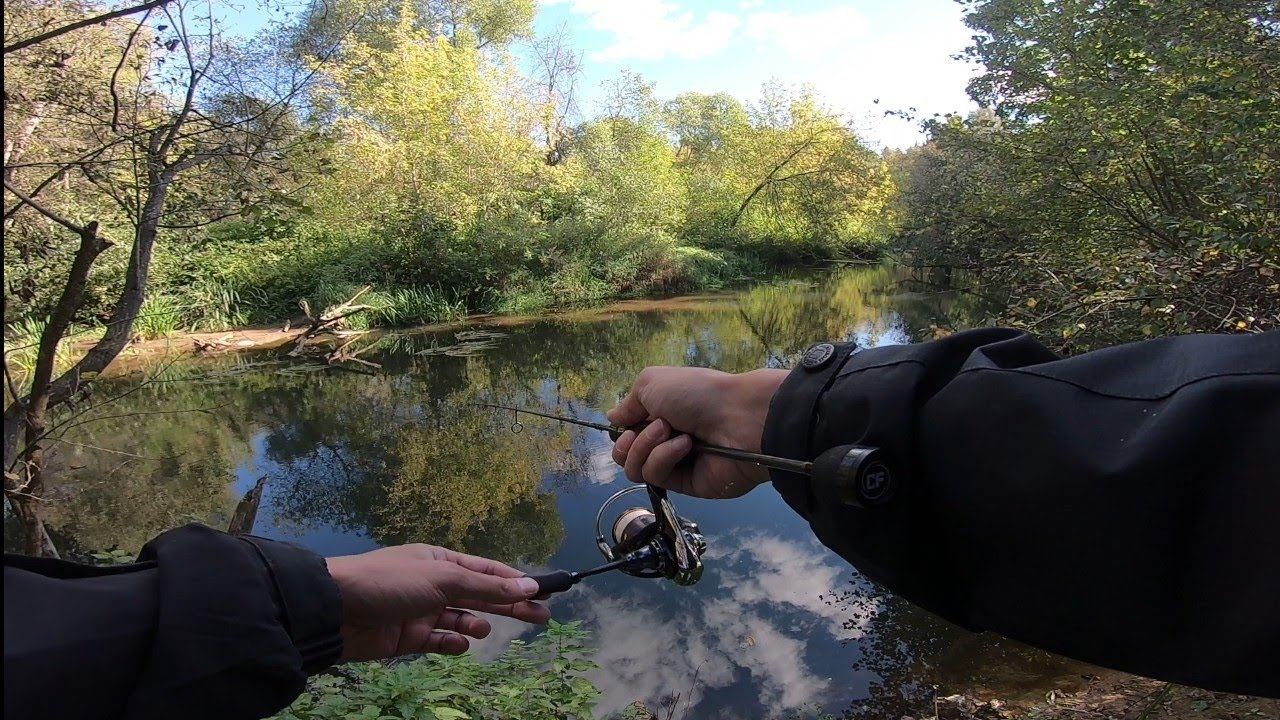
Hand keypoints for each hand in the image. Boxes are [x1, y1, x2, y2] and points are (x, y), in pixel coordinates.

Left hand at [325, 544, 548, 660]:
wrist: (336, 610)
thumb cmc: (390, 582)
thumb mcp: (443, 578)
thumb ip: (486, 587)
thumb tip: (528, 586)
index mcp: (441, 561)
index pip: (488, 571)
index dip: (517, 581)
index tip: (545, 592)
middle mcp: (433, 584)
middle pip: (481, 596)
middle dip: (509, 606)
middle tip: (541, 618)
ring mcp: (421, 612)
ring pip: (460, 620)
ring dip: (474, 625)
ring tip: (480, 630)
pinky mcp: (408, 638)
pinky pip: (439, 641)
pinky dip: (451, 644)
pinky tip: (459, 644)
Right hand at [608, 366, 787, 498]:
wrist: (738, 417)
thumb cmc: (697, 393)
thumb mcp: (652, 382)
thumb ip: (628, 403)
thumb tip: (612, 418)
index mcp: (660, 415)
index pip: (626, 432)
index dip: (621, 430)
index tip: (628, 422)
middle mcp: (665, 441)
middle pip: (624, 455)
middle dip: (630, 441)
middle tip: (655, 427)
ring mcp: (676, 464)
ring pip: (635, 468)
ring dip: (647, 447)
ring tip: (671, 432)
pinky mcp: (686, 485)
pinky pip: (656, 477)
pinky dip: (664, 458)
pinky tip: (685, 445)